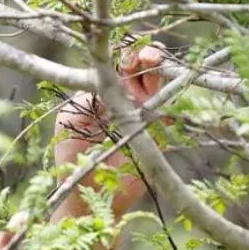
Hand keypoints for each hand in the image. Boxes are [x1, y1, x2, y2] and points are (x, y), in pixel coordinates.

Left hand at [52, 42, 167, 218]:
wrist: (86, 196)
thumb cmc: (72, 157)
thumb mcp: (70, 121)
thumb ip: (87, 97)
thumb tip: (112, 81)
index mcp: (104, 89)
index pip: (120, 61)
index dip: (128, 52)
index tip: (130, 56)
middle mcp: (127, 97)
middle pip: (145, 66)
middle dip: (150, 56)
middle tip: (151, 58)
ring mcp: (146, 114)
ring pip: (162, 84)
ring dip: (165, 73)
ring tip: (162, 71)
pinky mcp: (159, 134)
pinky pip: (174, 113)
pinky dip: (178, 102)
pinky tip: (174, 98)